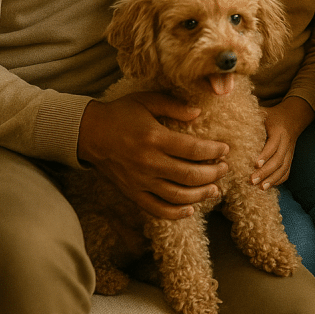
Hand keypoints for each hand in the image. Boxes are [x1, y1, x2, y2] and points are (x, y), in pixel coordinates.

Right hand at [78, 92, 228, 219]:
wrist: (89, 133)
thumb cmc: (120, 114)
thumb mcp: (146, 100)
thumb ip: (173, 106)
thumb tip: (198, 112)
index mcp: (154, 138)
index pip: (192, 149)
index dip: (213, 151)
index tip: (225, 149)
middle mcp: (149, 163)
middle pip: (190, 175)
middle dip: (213, 173)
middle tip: (225, 168)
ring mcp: (140, 181)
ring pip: (177, 196)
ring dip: (200, 194)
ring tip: (215, 188)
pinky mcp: (132, 193)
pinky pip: (157, 210)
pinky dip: (176, 213)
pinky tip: (190, 209)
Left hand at [251, 97, 314, 188]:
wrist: (292, 118)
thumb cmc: (272, 116)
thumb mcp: (263, 113)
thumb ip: (250, 118)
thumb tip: (229, 122)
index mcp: (279, 130)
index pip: (273, 145)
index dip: (265, 155)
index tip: (254, 164)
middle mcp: (286, 143)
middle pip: (278, 160)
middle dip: (266, 172)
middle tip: (252, 180)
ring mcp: (290, 152)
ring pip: (284, 168)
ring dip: (272, 180)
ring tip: (260, 188)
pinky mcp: (290, 159)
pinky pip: (286, 172)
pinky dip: (278, 181)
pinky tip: (268, 186)